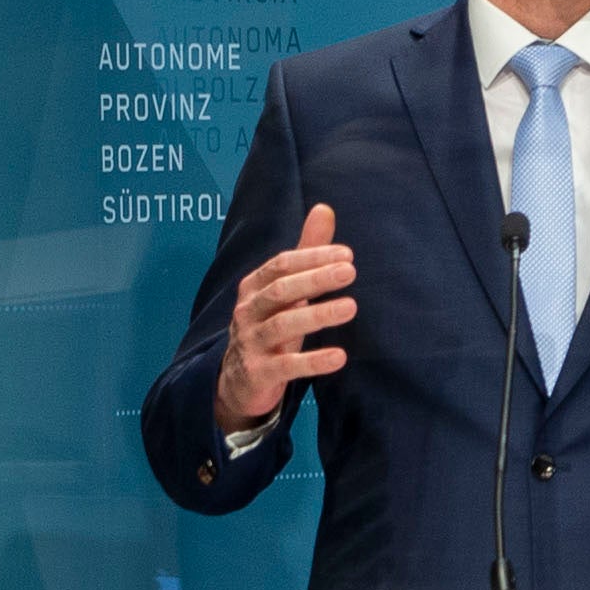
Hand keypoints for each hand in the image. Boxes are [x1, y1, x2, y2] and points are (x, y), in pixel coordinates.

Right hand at [211, 204, 354, 431]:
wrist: (238, 381)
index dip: (312, 257)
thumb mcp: (286, 290)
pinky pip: (286, 367)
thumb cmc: (269, 326)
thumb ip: (305, 252)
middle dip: (315, 279)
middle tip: (350, 272)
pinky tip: (340, 357)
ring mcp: (250, 343)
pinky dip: (312, 362)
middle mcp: (248, 311)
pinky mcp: (258, 373)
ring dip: (317, 315)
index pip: (281, 265)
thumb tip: (324, 208)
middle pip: (280, 290)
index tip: (347, 254)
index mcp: (254, 287)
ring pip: (281, 325)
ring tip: (351, 307)